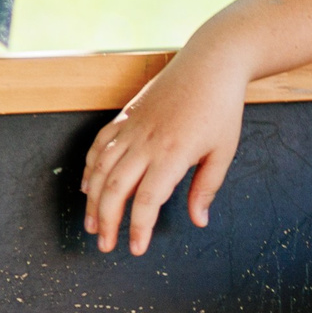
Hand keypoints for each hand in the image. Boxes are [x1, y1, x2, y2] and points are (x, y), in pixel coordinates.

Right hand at [80, 50, 248, 255]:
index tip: (136, 249)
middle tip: (106, 245)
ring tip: (92, 224)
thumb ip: (206, 188)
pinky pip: (100, 145)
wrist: (210, 63)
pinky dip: (90, 167)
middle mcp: (146, 142)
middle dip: (107, 221)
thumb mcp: (223, 151)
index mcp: (173, 154)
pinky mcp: (126, 116)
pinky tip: (88, 186)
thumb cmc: (221, 107)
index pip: (147, 200)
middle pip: (114, 189)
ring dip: (92, 200)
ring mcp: (132, 127)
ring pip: (101, 169)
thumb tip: (199, 220)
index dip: (138, 228)